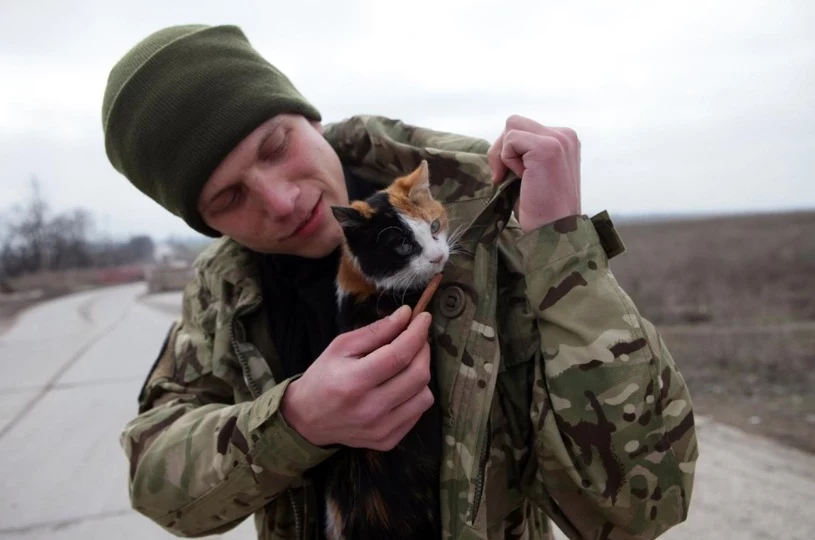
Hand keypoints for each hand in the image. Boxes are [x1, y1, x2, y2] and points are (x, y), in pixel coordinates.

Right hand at [280, 305, 432, 450]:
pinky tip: (401, 386)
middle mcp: (370, 409)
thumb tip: (407, 315)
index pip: (399, 355)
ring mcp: (381, 429)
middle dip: (423, 350)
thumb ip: (376, 331)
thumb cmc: (324, 376)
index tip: (424, 318)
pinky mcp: (388, 441)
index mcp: (354, 381)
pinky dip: (416, 394)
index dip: (417, 333)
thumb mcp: (341, 346)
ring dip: (421, 373)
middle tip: (416, 338)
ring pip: (425, 396)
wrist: (307, 419)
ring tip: (407, 364)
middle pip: (418, 375)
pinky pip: (418, 413)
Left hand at [487, 115, 581, 231]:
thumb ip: (524, 153)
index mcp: (565, 140)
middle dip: (502, 149)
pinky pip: (511, 140)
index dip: (510, 152)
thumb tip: (497, 144)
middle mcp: (566, 135)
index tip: (515, 177)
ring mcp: (559, 140)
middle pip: (515, 123)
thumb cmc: (540, 210)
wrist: (553, 232)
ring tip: (518, 179)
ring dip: (505, 155)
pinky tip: (522, 179)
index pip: (524, 128)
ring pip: (511, 127)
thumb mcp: (532, 173)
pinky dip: (507, 160)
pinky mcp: (547, 148)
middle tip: (505, 178)